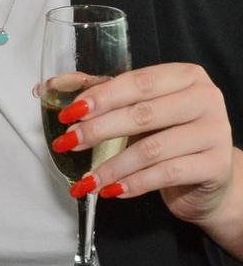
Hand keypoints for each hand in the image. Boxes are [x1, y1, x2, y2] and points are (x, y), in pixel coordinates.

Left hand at [49, 64, 241, 249]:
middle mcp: (205, 98)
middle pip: (142, 114)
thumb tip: (48, 86)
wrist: (209, 174)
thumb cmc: (167, 132)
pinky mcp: (217, 166)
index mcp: (184, 75)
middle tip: (68, 143)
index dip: (100, 97)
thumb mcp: (136, 107)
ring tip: (86, 179)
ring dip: (111, 166)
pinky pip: (166, 174)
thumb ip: (98, 92)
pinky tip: (111, 191)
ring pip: (152, 148)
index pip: (136, 82)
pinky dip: (134, 184)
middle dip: (98, 130)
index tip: (68, 114)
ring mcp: (215, 132)